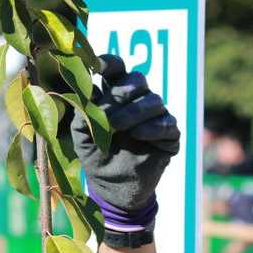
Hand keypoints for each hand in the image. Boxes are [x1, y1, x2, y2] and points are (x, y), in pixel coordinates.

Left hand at [70, 55, 180, 232]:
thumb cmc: (96, 157)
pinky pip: (167, 123)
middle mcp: (137, 101)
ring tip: (117, 127)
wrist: (112, 189)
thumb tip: (86, 90)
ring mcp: (156, 117)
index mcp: (114, 95)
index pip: (116, 69)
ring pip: (154, 100)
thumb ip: (83, 114)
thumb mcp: (82, 136)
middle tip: (107, 112)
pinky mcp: (169, 136)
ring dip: (133, 112)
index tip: (95, 66)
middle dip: (122, 91)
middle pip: (138, 79)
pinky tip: (137, 135)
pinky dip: (152, 127)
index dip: (108, 63)